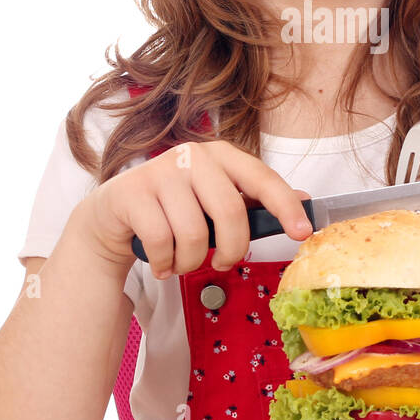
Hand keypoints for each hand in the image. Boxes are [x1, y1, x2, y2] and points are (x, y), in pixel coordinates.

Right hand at [78, 139, 312, 277]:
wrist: (114, 213)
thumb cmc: (175, 208)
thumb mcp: (217, 201)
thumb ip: (256, 201)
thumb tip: (305, 200)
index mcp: (222, 155)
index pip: (262, 178)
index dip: (285, 206)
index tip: (302, 233)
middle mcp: (193, 156)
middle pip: (230, 212)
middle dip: (231, 250)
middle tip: (224, 263)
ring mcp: (160, 171)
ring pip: (194, 233)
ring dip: (191, 261)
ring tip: (183, 261)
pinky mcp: (132, 193)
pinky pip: (161, 242)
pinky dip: (165, 263)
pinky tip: (162, 263)